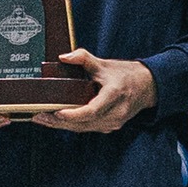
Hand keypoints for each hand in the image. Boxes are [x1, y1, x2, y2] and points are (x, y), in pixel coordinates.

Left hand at [32, 51, 155, 131]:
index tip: (57, 112)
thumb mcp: (105, 64)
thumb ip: (84, 58)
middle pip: (83, 123)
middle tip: (38, 115)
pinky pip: (88, 129)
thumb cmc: (126, 74)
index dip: (73, 114)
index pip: (92, 110)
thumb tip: (63, 57)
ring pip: (84, 128)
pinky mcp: (111, 126)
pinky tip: (57, 121)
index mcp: (115, 94)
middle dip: (59, 121)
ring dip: (62, 126)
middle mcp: (116, 111)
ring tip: (42, 119)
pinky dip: (72, 126)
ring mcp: (115, 122)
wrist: (149, 86)